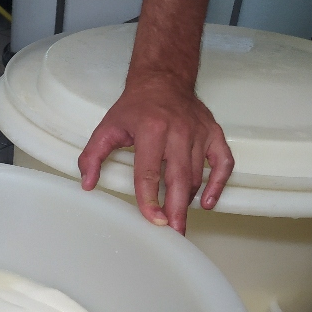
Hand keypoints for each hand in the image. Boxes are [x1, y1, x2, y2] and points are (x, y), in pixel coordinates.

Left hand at [77, 75, 233, 234]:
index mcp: (151, 130)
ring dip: (187, 200)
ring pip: (196, 175)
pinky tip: (207, 203)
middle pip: (178, 178)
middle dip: (176, 209)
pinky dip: (218, 183)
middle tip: (173, 233)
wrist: (164, 78)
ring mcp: (199, 133)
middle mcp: (178, 131)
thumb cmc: (135, 107)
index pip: (149, 172)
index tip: (152, 220)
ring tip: (177, 221)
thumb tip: (87, 184)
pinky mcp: (213, 133)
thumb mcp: (107, 127)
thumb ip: (92, 156)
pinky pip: (223, 162)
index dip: (149, 199)